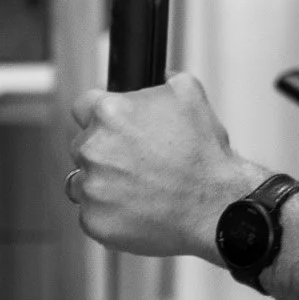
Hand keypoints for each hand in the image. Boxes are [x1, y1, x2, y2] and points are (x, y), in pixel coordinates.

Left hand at [70, 72, 265, 262]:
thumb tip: (157, 78)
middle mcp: (93, 148)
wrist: (216, 206)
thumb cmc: (205, 154)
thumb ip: (162, 81)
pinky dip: (110, 212)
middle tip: (137, 161)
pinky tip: (138, 209)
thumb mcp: (191, 95)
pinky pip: (92, 213)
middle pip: (83, 145)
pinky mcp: (93, 220)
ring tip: (139, 187)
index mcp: (110, 113)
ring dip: (102, 182)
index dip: (100, 114)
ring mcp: (90, 188)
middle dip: (104, 150)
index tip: (113, 126)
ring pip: (83, 181)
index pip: (82, 106)